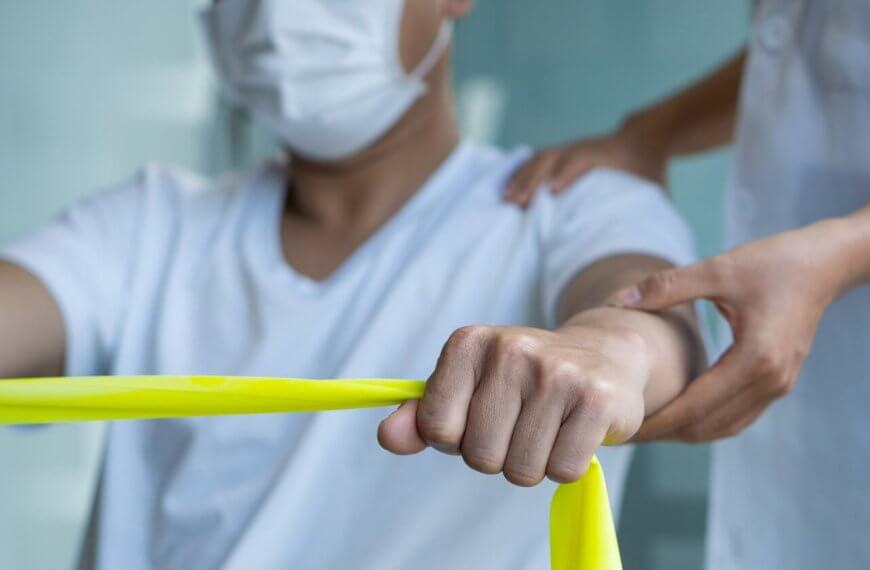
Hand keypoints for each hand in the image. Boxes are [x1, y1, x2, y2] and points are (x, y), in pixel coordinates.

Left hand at [378, 309, 650, 485]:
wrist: (603, 355)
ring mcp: (557, 373)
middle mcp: (511, 349)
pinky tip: (572, 431)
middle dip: (497, 454)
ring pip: (522, 470)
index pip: (436, 428)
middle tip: (519, 423)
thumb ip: (422, 416)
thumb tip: (387, 437)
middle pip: (480, 456)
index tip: (478, 416)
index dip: (456, 438)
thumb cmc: (521, 380)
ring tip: (546, 427)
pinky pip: (563, 471)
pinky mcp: (596, 399)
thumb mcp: (467, 386)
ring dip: (532, 463)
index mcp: (468, 342)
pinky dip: (566, 465)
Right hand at [504, 114, 667, 207]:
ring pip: (540, 159)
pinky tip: (507, 189)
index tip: (553, 191)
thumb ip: (649, 208)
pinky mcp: (561, 153)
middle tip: (518, 202)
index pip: (582, 159)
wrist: (645, 138)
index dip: (567, 173)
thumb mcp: (655, 187)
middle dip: (534, 179)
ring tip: (507, 199)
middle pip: (553, 159)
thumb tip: (645, 239)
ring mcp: (570, 149)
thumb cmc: (649, 169)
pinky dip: (520, 173)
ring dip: (522, 178)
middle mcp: (583, 148)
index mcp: (606, 154)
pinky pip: (535, 160)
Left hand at [616, 221, 852, 441]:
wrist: (825, 264)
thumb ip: (668, 286)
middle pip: (706, 426)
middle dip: (663, 433)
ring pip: (723, 427)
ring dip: (683, 432)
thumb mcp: (719, 268)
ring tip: (644, 426)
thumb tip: (619, 300)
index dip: (656, 423)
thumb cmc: (774, 262)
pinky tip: (677, 413)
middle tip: (624, 432)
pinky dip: (705, 421)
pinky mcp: (777, 382)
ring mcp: (777, 386)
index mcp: (755, 360)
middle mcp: (770, 382)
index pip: (695, 408)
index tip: (624, 429)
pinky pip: (737, 416)